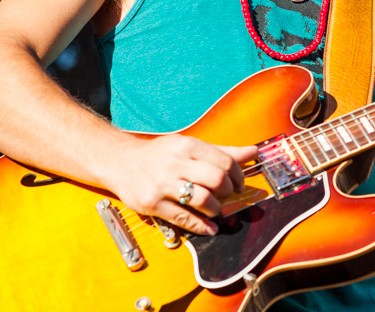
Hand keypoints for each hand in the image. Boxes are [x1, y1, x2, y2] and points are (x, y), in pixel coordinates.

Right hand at [106, 134, 257, 235]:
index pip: (225, 161)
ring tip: (215, 210)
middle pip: (217, 180)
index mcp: (188, 146)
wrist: (120, 161)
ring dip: (216, 210)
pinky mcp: (153, 203)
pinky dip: (202, 226)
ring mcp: (163, 184)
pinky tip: (209, 227)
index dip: (238, 177)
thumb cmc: (160, 154)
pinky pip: (184, 218)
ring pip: (203, 200)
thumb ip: (223, 151)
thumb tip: (253, 151)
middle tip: (227, 197)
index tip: (238, 185)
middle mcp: (176, 163)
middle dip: (228, 193)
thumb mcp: (190, 146)